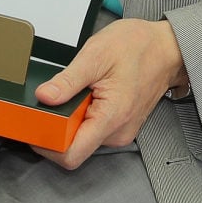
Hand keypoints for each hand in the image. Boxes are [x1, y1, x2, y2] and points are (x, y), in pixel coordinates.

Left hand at [32, 18, 184, 169]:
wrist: (167, 47)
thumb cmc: (139, 47)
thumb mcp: (96, 55)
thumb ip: (67, 80)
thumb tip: (44, 96)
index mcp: (111, 118)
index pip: (71, 155)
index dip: (47, 145)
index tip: (35, 126)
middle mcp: (117, 132)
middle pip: (73, 147)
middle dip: (56, 127)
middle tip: (53, 99)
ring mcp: (119, 131)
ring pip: (81, 138)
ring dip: (70, 119)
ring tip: (76, 91)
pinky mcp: (119, 126)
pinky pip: (92, 129)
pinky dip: (81, 115)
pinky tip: (86, 94)